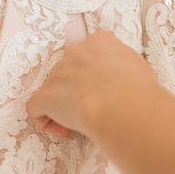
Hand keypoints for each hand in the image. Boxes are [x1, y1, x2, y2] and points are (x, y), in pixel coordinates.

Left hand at [27, 31, 156, 138]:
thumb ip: (124, 65)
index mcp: (100, 42)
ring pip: (53, 87)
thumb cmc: (138, 87)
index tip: (102, 87)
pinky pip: (36, 107)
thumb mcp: (138, 66)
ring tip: (80, 124)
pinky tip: (64, 131)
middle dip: (76, 87)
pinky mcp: (46, 96)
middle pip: (69, 68)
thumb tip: (124, 76)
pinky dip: (46, 120)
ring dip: (62, 105)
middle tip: (92, 106)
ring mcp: (58, 73)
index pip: (92, 50)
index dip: (94, 71)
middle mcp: (75, 52)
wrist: (121, 103)